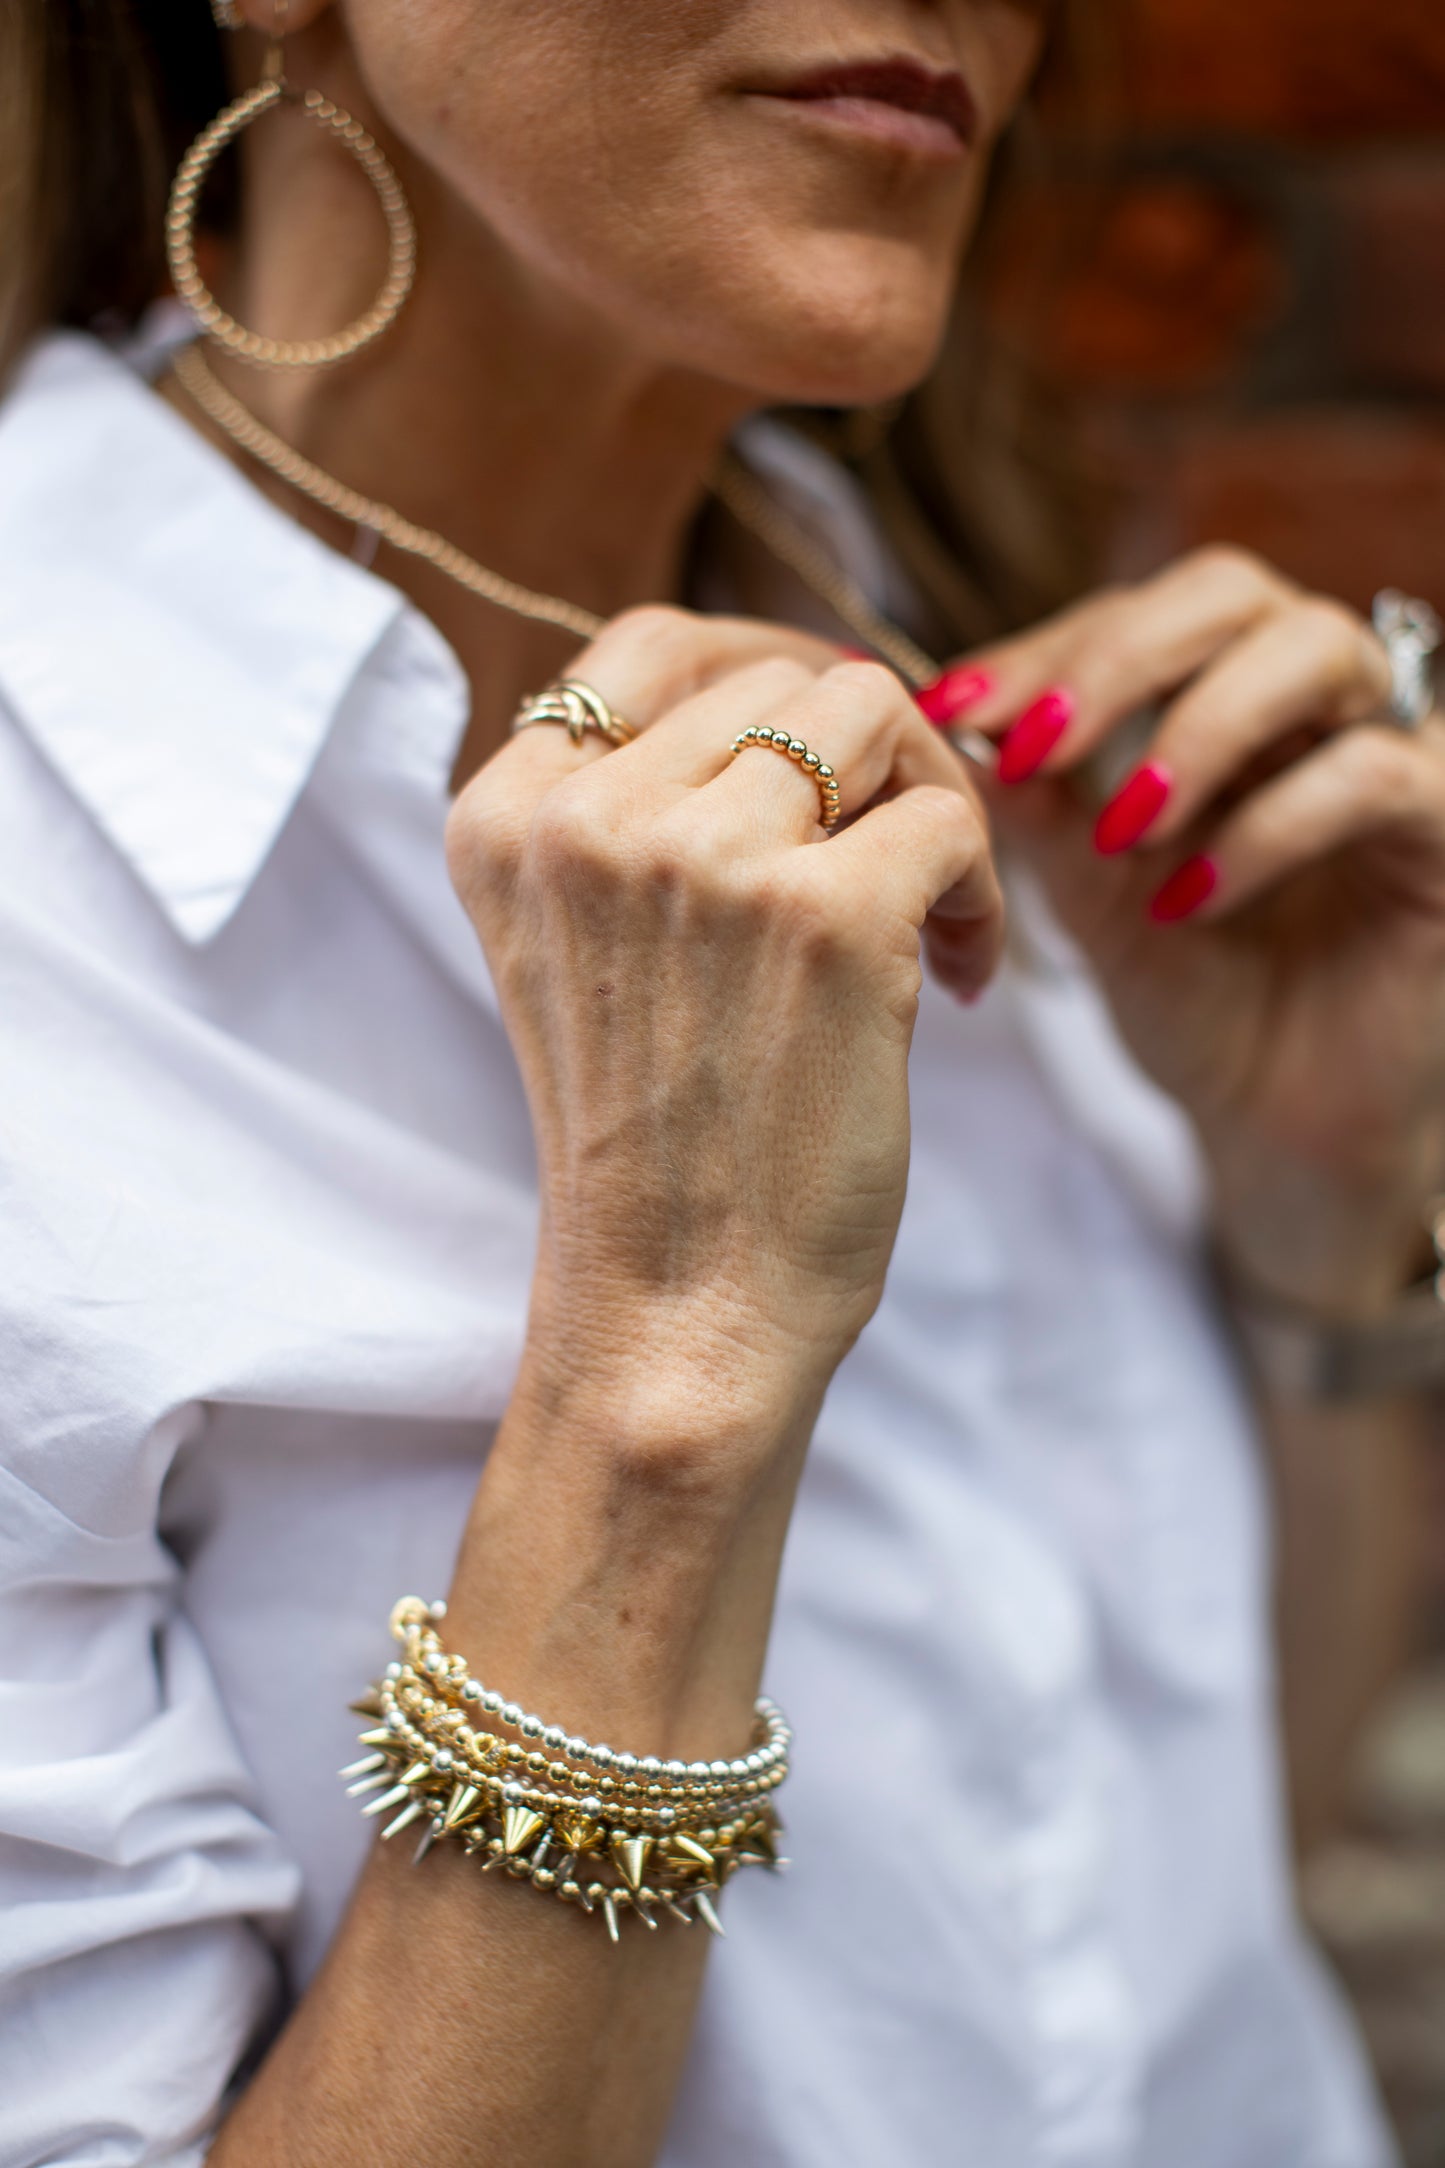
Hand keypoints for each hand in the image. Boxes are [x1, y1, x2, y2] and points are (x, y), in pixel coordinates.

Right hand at [447, 608, 1003, 1452]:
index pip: (658, 646)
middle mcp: (585, 819)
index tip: (824, 777)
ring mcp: (699, 859)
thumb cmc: (657, 1148)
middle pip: (783, 676)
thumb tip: (809, 685)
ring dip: (931, 799)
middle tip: (898, 867)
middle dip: (866, 759)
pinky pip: (951, 818)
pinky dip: (983, 891)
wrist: (678, 1318)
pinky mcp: (822, 917)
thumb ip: (641, 813)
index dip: (769, 686)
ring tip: (939, 914)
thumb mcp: (586, 952)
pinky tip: (966, 979)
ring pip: (871, 709)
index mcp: (506, 819)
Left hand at [935, 548, 1444, 1314]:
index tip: (951, 707)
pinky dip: (1266, 828)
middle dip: (1116, 660)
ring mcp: (1393, 745)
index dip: (1043, 648)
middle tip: (1036, 746)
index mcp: (1222, 688)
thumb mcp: (1087, 893)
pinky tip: (1189, 901)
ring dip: (1199, 731)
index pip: (1134, 611)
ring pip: (1317, 647)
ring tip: (1122, 831)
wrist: (1275, 1121)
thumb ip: (1036, 803)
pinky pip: (1371, 775)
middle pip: (1228, 589)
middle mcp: (1314, 696)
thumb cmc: (1190, 992)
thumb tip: (953, 716)